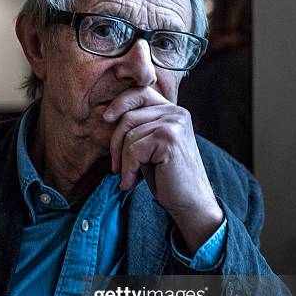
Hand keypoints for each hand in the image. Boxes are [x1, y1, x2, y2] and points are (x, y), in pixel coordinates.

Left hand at [103, 86, 223, 253]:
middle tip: (116, 167)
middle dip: (115, 143)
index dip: (119, 103)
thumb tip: (106, 114)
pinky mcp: (169, 139)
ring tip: (128, 178)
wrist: (190, 202)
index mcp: (173, 111)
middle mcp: (176, 112)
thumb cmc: (167, 177)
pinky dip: (128, 169)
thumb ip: (138, 128)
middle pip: (128, 115)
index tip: (106, 119)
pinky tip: (131, 182)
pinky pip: (133, 149)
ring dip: (123, 161)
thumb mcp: (149, 147)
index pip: (140, 93)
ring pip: (129, 135)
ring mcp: (174, 124)